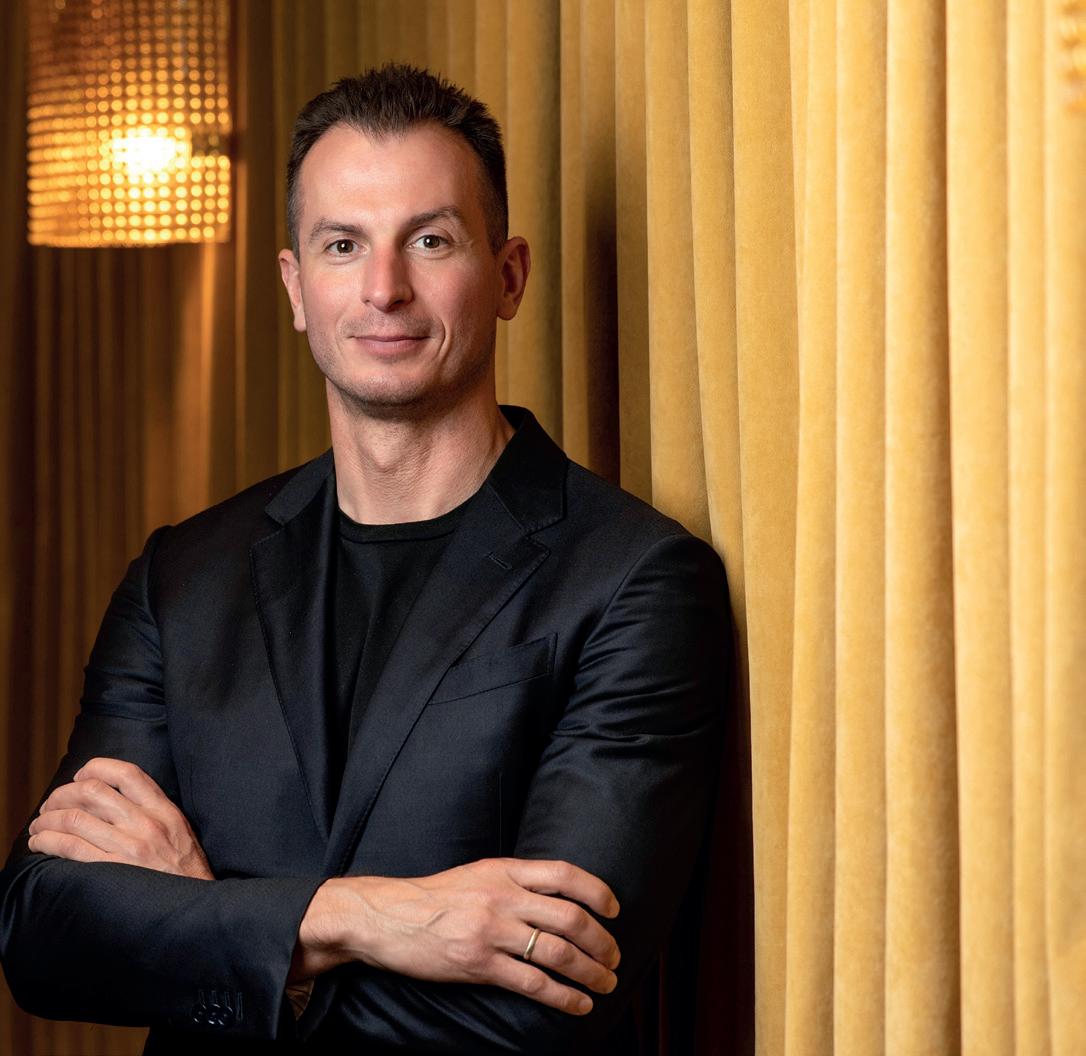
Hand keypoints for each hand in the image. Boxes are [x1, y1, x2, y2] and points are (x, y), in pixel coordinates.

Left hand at [27, 757, 213, 880]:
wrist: (194, 905)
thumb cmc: (185, 870)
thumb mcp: (179, 830)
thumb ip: (153, 811)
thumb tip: (114, 797)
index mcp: (164, 810)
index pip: (126, 773)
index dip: (95, 768)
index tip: (80, 777)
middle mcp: (146, 824)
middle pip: (92, 792)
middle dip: (62, 794)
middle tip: (51, 805)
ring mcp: (129, 848)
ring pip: (75, 818)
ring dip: (47, 819)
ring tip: (39, 826)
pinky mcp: (112, 871)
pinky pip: (70, 847)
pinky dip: (48, 841)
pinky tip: (41, 843)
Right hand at [293, 858, 620, 1015]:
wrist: (386, 916)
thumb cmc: (434, 897)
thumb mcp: (477, 873)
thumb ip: (514, 881)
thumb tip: (556, 896)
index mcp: (504, 869)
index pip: (564, 874)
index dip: (597, 891)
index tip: (614, 909)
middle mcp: (502, 896)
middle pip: (569, 917)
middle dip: (601, 941)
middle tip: (615, 958)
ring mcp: (491, 931)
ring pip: (557, 952)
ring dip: (590, 972)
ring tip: (606, 984)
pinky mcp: (478, 964)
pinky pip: (532, 983)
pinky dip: (562, 996)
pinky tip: (578, 1005)